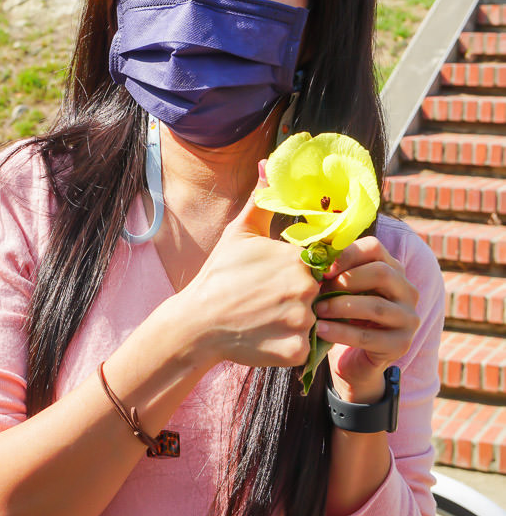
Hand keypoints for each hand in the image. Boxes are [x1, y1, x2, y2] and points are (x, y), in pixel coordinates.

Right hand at [180, 172, 318, 369]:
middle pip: (320, 294)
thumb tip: (267, 164)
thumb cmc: (218, 276)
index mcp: (298, 259)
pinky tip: (266, 337)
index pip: (320, 265)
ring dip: (296, 323)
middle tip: (270, 302)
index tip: (277, 281)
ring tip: (267, 319)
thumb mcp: (239, 233)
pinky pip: (306, 349)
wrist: (196, 323)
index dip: (301, 274)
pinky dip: (290, 346)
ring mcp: (302, 321)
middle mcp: (306, 289)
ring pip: (315, 322)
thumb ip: (262, 200)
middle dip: (300, 299)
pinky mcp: (297, 351)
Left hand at [314, 236, 419, 403]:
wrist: (358, 359)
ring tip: (316, 310)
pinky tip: (321, 330)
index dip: (347, 254)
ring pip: (376, 306)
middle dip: (346, 280)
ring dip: (340, 306)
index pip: (375, 248)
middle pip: (381, 273)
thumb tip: (311, 256)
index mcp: (393, 270)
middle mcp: (407, 291)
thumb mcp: (343, 292)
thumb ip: (335, 274)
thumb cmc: (347, 317)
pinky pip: (368, 336)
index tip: (322, 268)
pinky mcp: (400, 345)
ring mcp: (408, 319)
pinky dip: (341, 332)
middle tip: (319, 290)